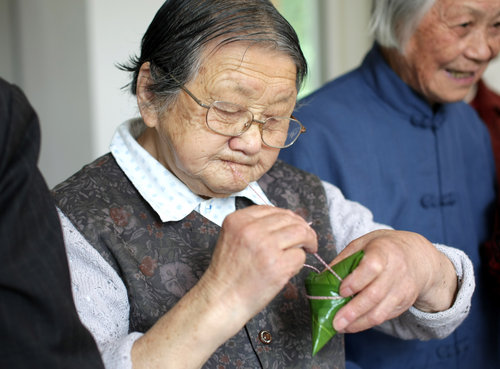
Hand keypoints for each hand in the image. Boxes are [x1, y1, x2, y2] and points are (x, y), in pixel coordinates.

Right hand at [132, 205, 317, 368]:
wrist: (221, 300)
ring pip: (300, 233)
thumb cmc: (228, 274)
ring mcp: (265, 247)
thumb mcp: (232, 238)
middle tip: (308, 238)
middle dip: (302, 227)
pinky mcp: (278, 265)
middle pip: (289, 218)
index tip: (294, 224)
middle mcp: (251, 229)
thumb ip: (254, 227)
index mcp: (237, 220)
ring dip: (308, 240)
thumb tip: (287, 222)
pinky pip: (300, 255)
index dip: (287, 216)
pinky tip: (292, 267)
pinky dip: (300, 261)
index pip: (271, 209)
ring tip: (309, 248)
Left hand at [331, 230, 456, 332]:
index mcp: (384, 251)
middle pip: (375, 295)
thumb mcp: (363, 243)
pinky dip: (366, 323)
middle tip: (335, 322)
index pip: (372, 268)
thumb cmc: (384, 247)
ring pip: (380, 312)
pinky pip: (384, 317)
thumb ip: (344, 259)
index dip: (356, 281)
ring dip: (358, 323)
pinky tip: (353, 324)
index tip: (341, 290)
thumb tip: (324, 278)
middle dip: (353, 311)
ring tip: (341, 327)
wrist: (418, 256)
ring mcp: (403, 290)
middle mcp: (397, 271)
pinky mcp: (404, 303)